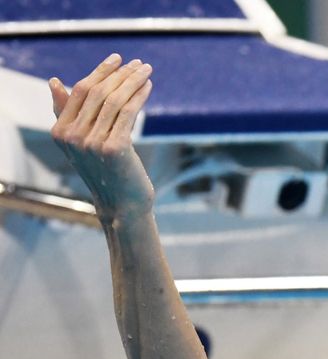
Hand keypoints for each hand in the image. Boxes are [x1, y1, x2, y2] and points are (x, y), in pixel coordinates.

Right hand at [49, 54, 154, 225]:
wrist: (122, 204)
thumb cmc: (105, 171)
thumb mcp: (81, 142)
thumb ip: (67, 113)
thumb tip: (53, 81)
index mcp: (59, 131)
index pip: (80, 91)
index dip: (99, 72)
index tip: (117, 59)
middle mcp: (71, 136)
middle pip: (98, 92)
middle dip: (120, 73)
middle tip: (138, 63)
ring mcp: (91, 142)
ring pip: (114, 100)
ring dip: (133, 81)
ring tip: (147, 70)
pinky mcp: (113, 147)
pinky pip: (127, 112)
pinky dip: (139, 96)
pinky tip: (148, 87)